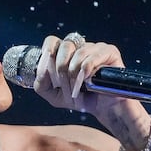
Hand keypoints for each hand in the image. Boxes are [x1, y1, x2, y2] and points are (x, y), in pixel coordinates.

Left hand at [30, 32, 150, 146]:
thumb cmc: (80, 99)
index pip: (51, 41)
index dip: (47, 55)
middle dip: (61, 69)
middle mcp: (80, 46)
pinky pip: (93, 57)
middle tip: (65, 84)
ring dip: (74, 74)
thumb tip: (42, 71)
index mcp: (65, 53)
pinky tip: (89, 80)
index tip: (47, 72)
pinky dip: (87, 70)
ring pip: (78, 53)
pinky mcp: (109, 52)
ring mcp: (95, 47)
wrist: (103, 109)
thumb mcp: (54, 96)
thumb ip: (41, 84)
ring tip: (79, 87)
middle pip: (64, 46)